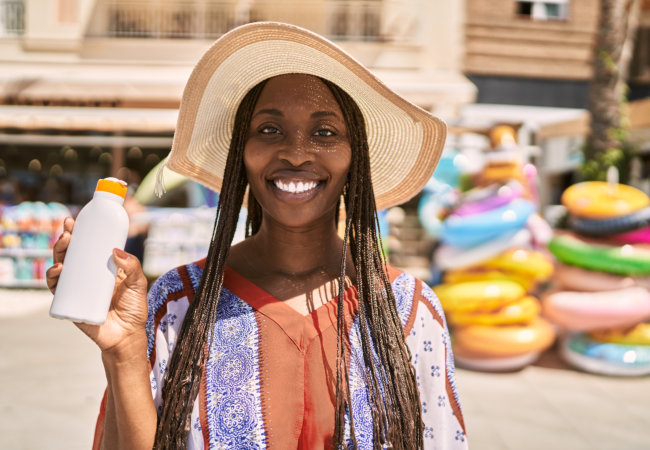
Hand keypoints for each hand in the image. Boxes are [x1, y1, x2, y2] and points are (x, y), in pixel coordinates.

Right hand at [46, 217, 148, 356]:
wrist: (126, 335)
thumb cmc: (134, 308)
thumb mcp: (138, 283)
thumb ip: (133, 267)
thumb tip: (115, 250)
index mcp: (100, 268)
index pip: (86, 247)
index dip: (78, 233)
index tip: (74, 221)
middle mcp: (86, 276)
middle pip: (70, 254)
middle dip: (66, 240)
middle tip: (69, 231)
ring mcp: (76, 288)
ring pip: (60, 268)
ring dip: (58, 254)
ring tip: (65, 245)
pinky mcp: (70, 302)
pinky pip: (56, 289)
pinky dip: (53, 278)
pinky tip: (58, 269)